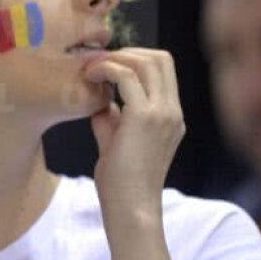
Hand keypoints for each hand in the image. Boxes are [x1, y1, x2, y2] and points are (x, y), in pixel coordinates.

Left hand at [82, 48, 185, 224]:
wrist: (130, 207)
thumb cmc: (120, 181)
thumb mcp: (116, 140)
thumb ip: (113, 118)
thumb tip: (101, 101)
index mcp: (171, 116)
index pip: (163, 68)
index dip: (134, 58)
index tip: (104, 66)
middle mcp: (173, 111)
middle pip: (160, 57)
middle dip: (125, 52)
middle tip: (95, 63)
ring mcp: (163, 113)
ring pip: (146, 61)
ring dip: (113, 58)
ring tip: (88, 69)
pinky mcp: (144, 118)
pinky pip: (126, 77)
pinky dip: (105, 69)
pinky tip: (87, 78)